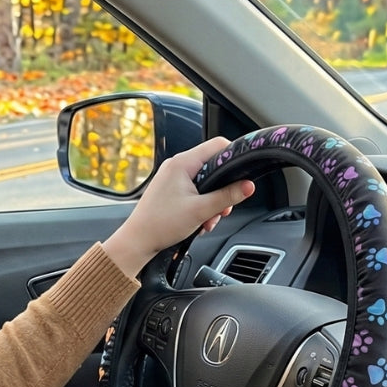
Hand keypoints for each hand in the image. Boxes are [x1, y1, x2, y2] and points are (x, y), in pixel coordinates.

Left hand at [101, 138, 254, 278]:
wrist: (138, 241)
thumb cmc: (160, 224)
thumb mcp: (201, 210)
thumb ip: (228, 196)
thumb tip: (249, 186)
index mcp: (183, 163)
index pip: (218, 145)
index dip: (234, 157)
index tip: (243, 174)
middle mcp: (177, 166)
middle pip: (214, 167)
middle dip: (222, 190)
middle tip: (222, 209)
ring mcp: (173, 177)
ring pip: (206, 183)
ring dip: (212, 202)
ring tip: (207, 220)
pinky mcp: (171, 189)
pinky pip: (195, 191)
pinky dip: (201, 205)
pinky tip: (199, 221)